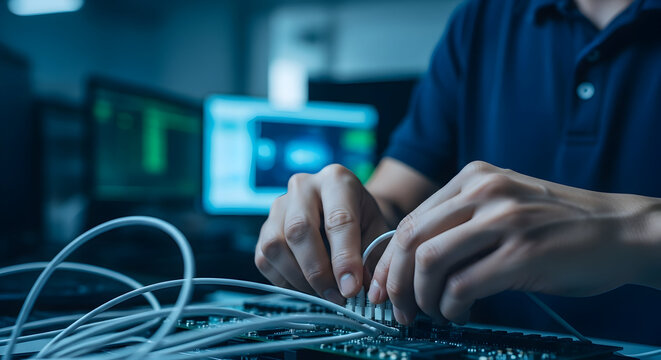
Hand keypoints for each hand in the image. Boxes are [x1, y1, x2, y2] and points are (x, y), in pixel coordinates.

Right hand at [255, 164, 388, 303]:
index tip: (351, 288)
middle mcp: (303, 187)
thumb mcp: (377, 230)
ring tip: (323, 292)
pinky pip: (264, 258)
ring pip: (276, 245)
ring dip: (299, 278)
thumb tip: (363, 291)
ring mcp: (279, 205)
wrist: (343, 209)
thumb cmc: (362, 219)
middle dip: (318, 271)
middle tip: (337, 296)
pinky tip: (306, 286)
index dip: (344, 258)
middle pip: (299, 229)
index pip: (338, 220)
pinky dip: (284, 280)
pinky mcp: (264, 227)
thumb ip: (372, 257)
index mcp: (336, 180)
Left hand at [368, 161, 658, 323]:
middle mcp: (483, 192)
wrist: (621, 230)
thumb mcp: (504, 204)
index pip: (411, 219)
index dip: (390, 259)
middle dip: (394, 281)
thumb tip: (414, 261)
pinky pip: (463, 285)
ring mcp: (503, 220)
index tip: (384, 286)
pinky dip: (451, 307)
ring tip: (432, 312)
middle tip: (398, 308)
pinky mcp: (522, 253)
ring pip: (428, 261)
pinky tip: (459, 313)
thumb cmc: (560, 224)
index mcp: (473, 178)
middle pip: (410, 238)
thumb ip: (462, 220)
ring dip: (421, 296)